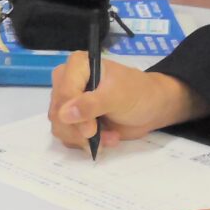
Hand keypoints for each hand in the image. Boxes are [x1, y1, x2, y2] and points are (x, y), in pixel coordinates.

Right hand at [46, 53, 208, 152]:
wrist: (152, 109)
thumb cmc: (139, 94)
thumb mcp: (118, 96)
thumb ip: (91, 104)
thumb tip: (63, 114)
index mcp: (77, 66)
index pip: (63, 92)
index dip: (73, 114)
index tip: (91, 130)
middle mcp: (67, 82)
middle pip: (57, 112)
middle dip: (78, 130)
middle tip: (99, 135)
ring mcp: (68, 102)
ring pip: (59, 127)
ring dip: (83, 139)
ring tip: (108, 137)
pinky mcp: (72, 120)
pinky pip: (67, 136)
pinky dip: (85, 143)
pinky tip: (104, 138)